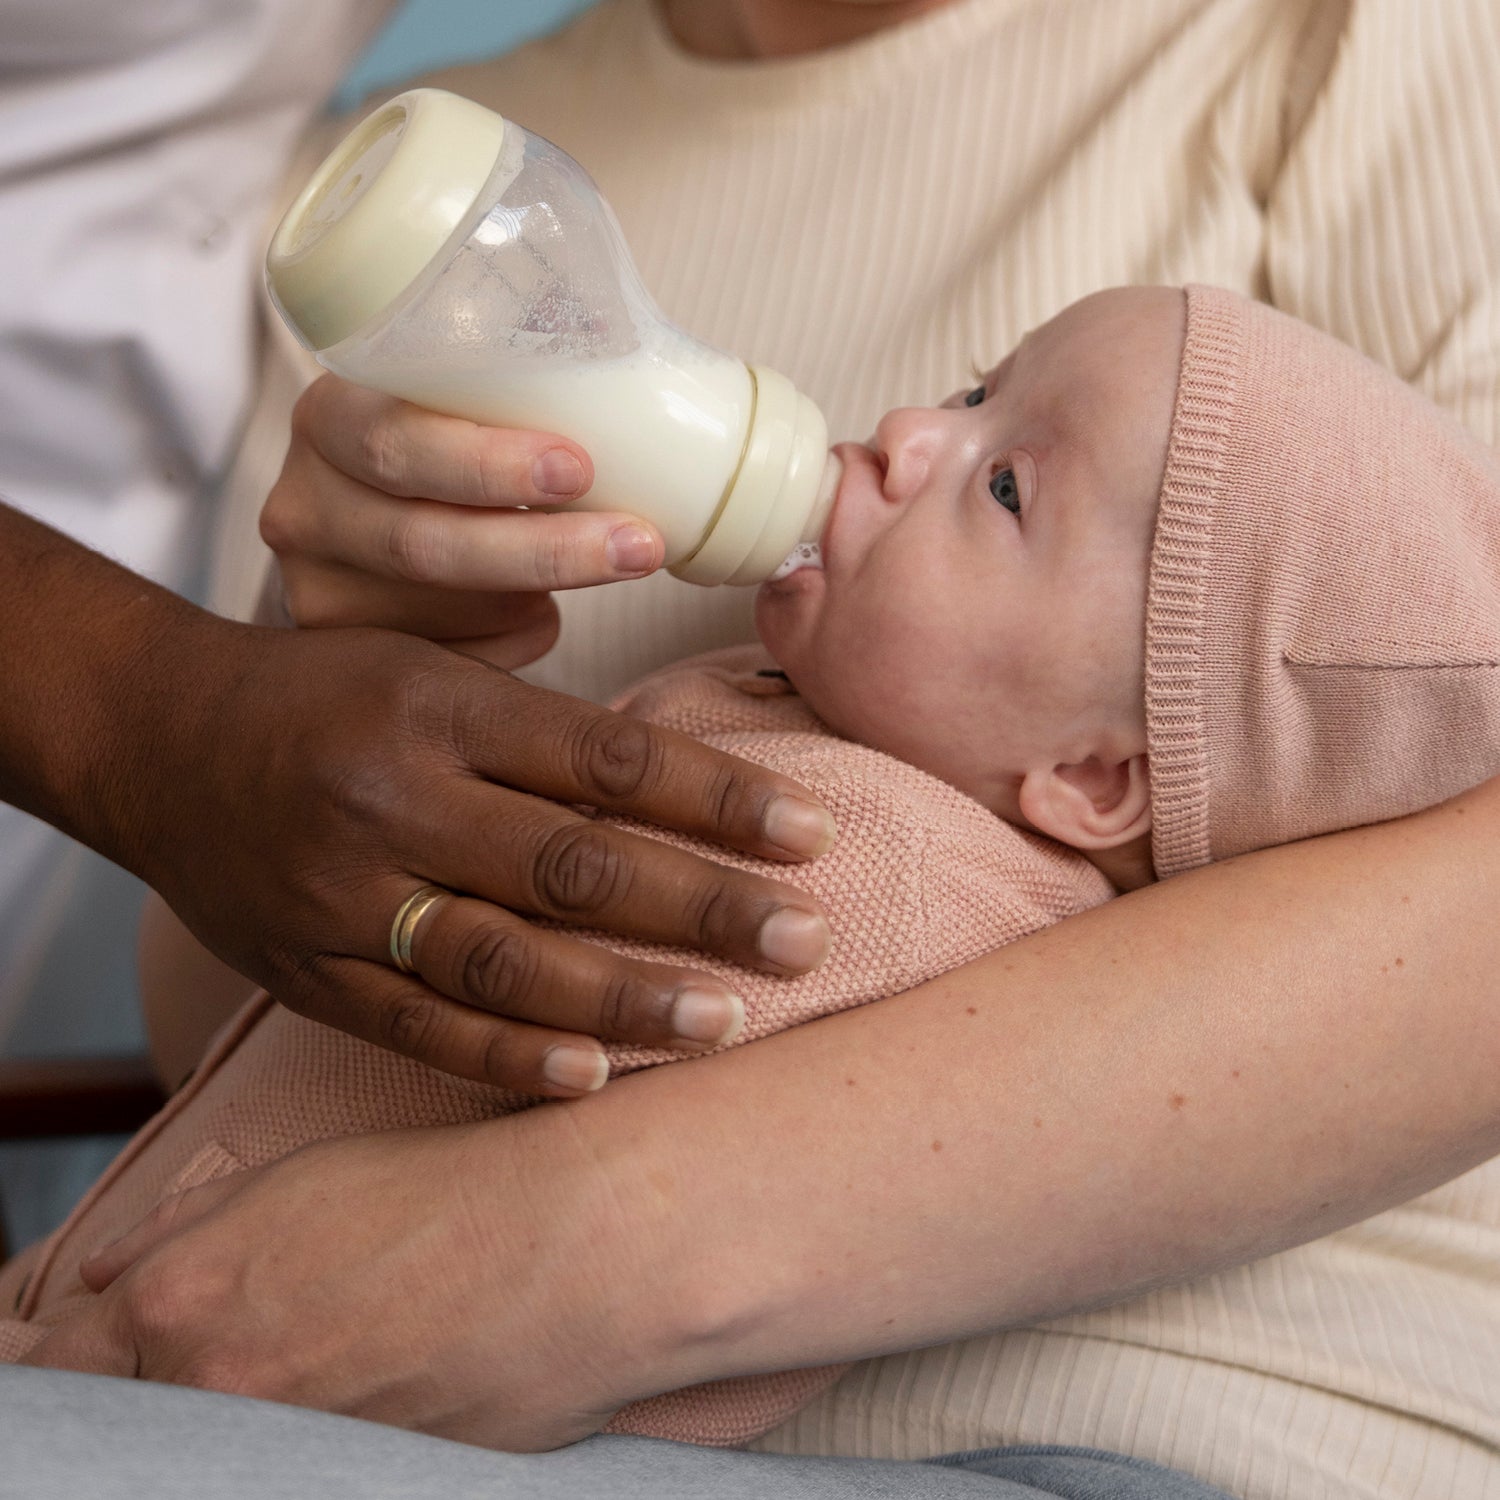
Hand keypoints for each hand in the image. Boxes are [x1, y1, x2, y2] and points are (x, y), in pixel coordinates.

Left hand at [24, 1121, 651, 1450]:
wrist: (570, 1248)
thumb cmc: (442, 1193)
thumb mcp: (299, 1179)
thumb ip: (182, 1232)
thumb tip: (99, 1276)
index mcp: (179, 1303)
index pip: (60, 1368)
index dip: (64, 1364)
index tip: (83, 1357)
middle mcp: (212, 1394)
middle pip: (133, 1422)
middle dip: (162, 1386)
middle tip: (252, 1343)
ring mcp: (286, 1453)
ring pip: (217, 1448)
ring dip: (242, 1414)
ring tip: (331, 1349)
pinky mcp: (357, 1484)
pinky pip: (299, 1465)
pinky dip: (313, 1434)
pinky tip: (373, 1381)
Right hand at [111, 610, 834, 1092]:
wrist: (160, 740)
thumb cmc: (328, 697)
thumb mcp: (433, 671)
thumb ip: (543, 730)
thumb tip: (685, 786)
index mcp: (440, 710)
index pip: (608, 757)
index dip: (720, 799)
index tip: (814, 833)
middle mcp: (395, 800)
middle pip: (574, 865)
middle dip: (701, 907)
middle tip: (805, 939)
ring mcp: (347, 896)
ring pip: (507, 959)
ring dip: (626, 998)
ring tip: (727, 1019)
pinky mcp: (311, 972)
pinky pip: (421, 1026)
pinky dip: (510, 1055)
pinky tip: (595, 1076)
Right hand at [261, 375, 665, 662]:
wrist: (374, 506)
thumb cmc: (441, 436)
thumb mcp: (452, 390)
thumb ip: (514, 379)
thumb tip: (632, 361)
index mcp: (329, 419)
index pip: (395, 443)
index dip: (486, 464)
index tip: (578, 468)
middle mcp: (305, 508)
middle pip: (424, 544)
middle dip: (543, 549)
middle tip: (636, 543)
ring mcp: (317, 589)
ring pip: (446, 613)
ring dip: (541, 596)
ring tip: (615, 561)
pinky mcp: (348, 653)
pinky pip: (453, 660)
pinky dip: (516, 636)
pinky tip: (542, 610)